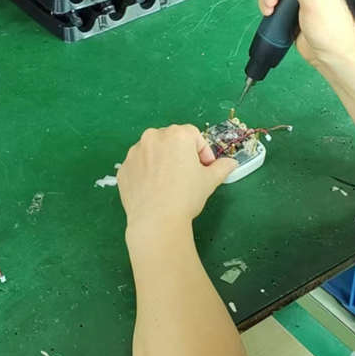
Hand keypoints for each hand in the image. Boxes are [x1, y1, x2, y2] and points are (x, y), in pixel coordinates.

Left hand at [118, 125, 236, 234]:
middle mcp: (153, 137)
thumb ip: (222, 167)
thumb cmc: (185, 196)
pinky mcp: (124, 168)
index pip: (193, 135)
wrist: (156, 220)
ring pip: (153, 151)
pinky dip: (146, 173)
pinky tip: (154, 190)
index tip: (205, 167)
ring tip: (169, 183)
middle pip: (171, 140)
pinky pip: (139, 166)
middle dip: (181, 154)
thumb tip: (231, 163)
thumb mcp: (209, 180)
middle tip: (188, 174)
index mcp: (177, 135)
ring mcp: (134, 152)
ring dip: (162, 161)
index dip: (202, 151)